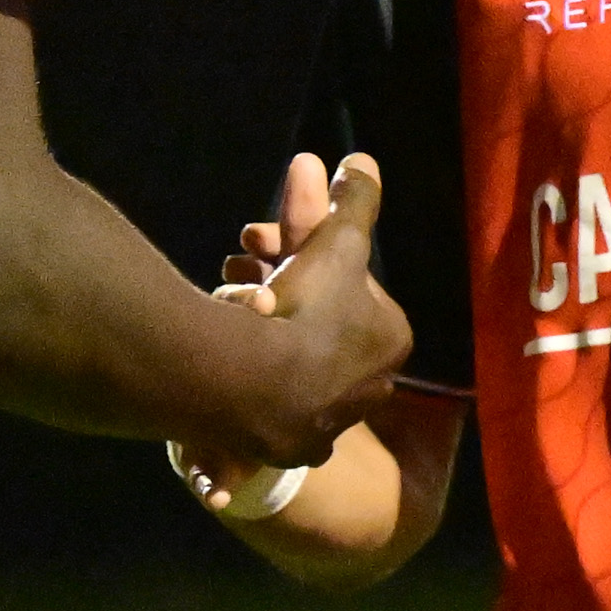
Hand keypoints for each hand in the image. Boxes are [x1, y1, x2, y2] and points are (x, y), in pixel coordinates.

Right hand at [229, 153, 405, 463]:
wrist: (255, 384)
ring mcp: (325, 424)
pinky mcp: (283, 449)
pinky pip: (261, 404)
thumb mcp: (337, 240)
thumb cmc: (307, 305)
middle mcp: (366, 388)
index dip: (307, 255)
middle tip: (234, 267)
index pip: (349, 286)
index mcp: (388, 340)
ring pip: (285, 359)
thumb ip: (354, 201)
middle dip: (276, 287)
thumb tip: (363, 160)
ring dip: (254, 325)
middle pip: (315, 322)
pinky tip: (222, 358)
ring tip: (222, 303)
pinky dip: (243, 378)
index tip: (264, 242)